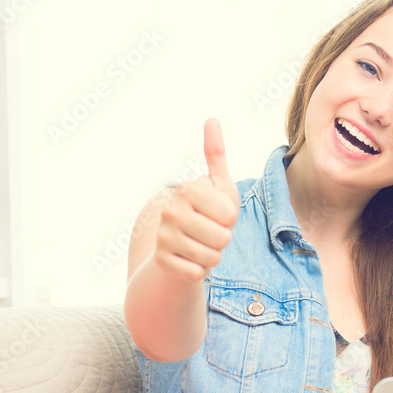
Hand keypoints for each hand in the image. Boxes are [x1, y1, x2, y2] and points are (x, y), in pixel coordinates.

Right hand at [154, 118, 239, 281]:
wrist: (179, 246)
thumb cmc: (207, 213)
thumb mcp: (218, 185)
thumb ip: (216, 155)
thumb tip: (212, 119)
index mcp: (188, 190)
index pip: (230, 214)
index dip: (231, 219)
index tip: (219, 214)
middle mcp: (171, 211)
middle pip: (222, 237)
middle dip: (223, 239)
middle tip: (210, 233)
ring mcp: (163, 237)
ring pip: (211, 257)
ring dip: (213, 255)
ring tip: (201, 245)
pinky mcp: (162, 262)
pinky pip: (198, 273)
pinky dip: (200, 271)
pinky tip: (190, 260)